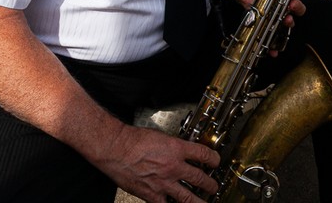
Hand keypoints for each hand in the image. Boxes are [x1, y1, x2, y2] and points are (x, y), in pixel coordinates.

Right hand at [103, 124, 219, 202]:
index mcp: (177, 149)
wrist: (116, 149)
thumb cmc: (132, 140)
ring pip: (188, 197)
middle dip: (210, 184)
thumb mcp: (160, 136)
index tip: (215, 162)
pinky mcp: (152, 194)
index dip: (213, 159)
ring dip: (199, 200)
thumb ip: (172, 146)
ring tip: (204, 202)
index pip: (203, 154)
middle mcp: (173, 167)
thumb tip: (180, 151)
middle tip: (213, 186)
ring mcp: (164, 183)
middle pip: (200, 178)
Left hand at [232, 0, 308, 54]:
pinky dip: (275, 44)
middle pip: (299, 6)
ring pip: (289, 19)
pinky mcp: (267, 19)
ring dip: (290, 22)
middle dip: (298, 7)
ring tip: (286, 20)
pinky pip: (274, 34)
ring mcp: (277, 10)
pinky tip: (273, 50)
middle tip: (292, 4)